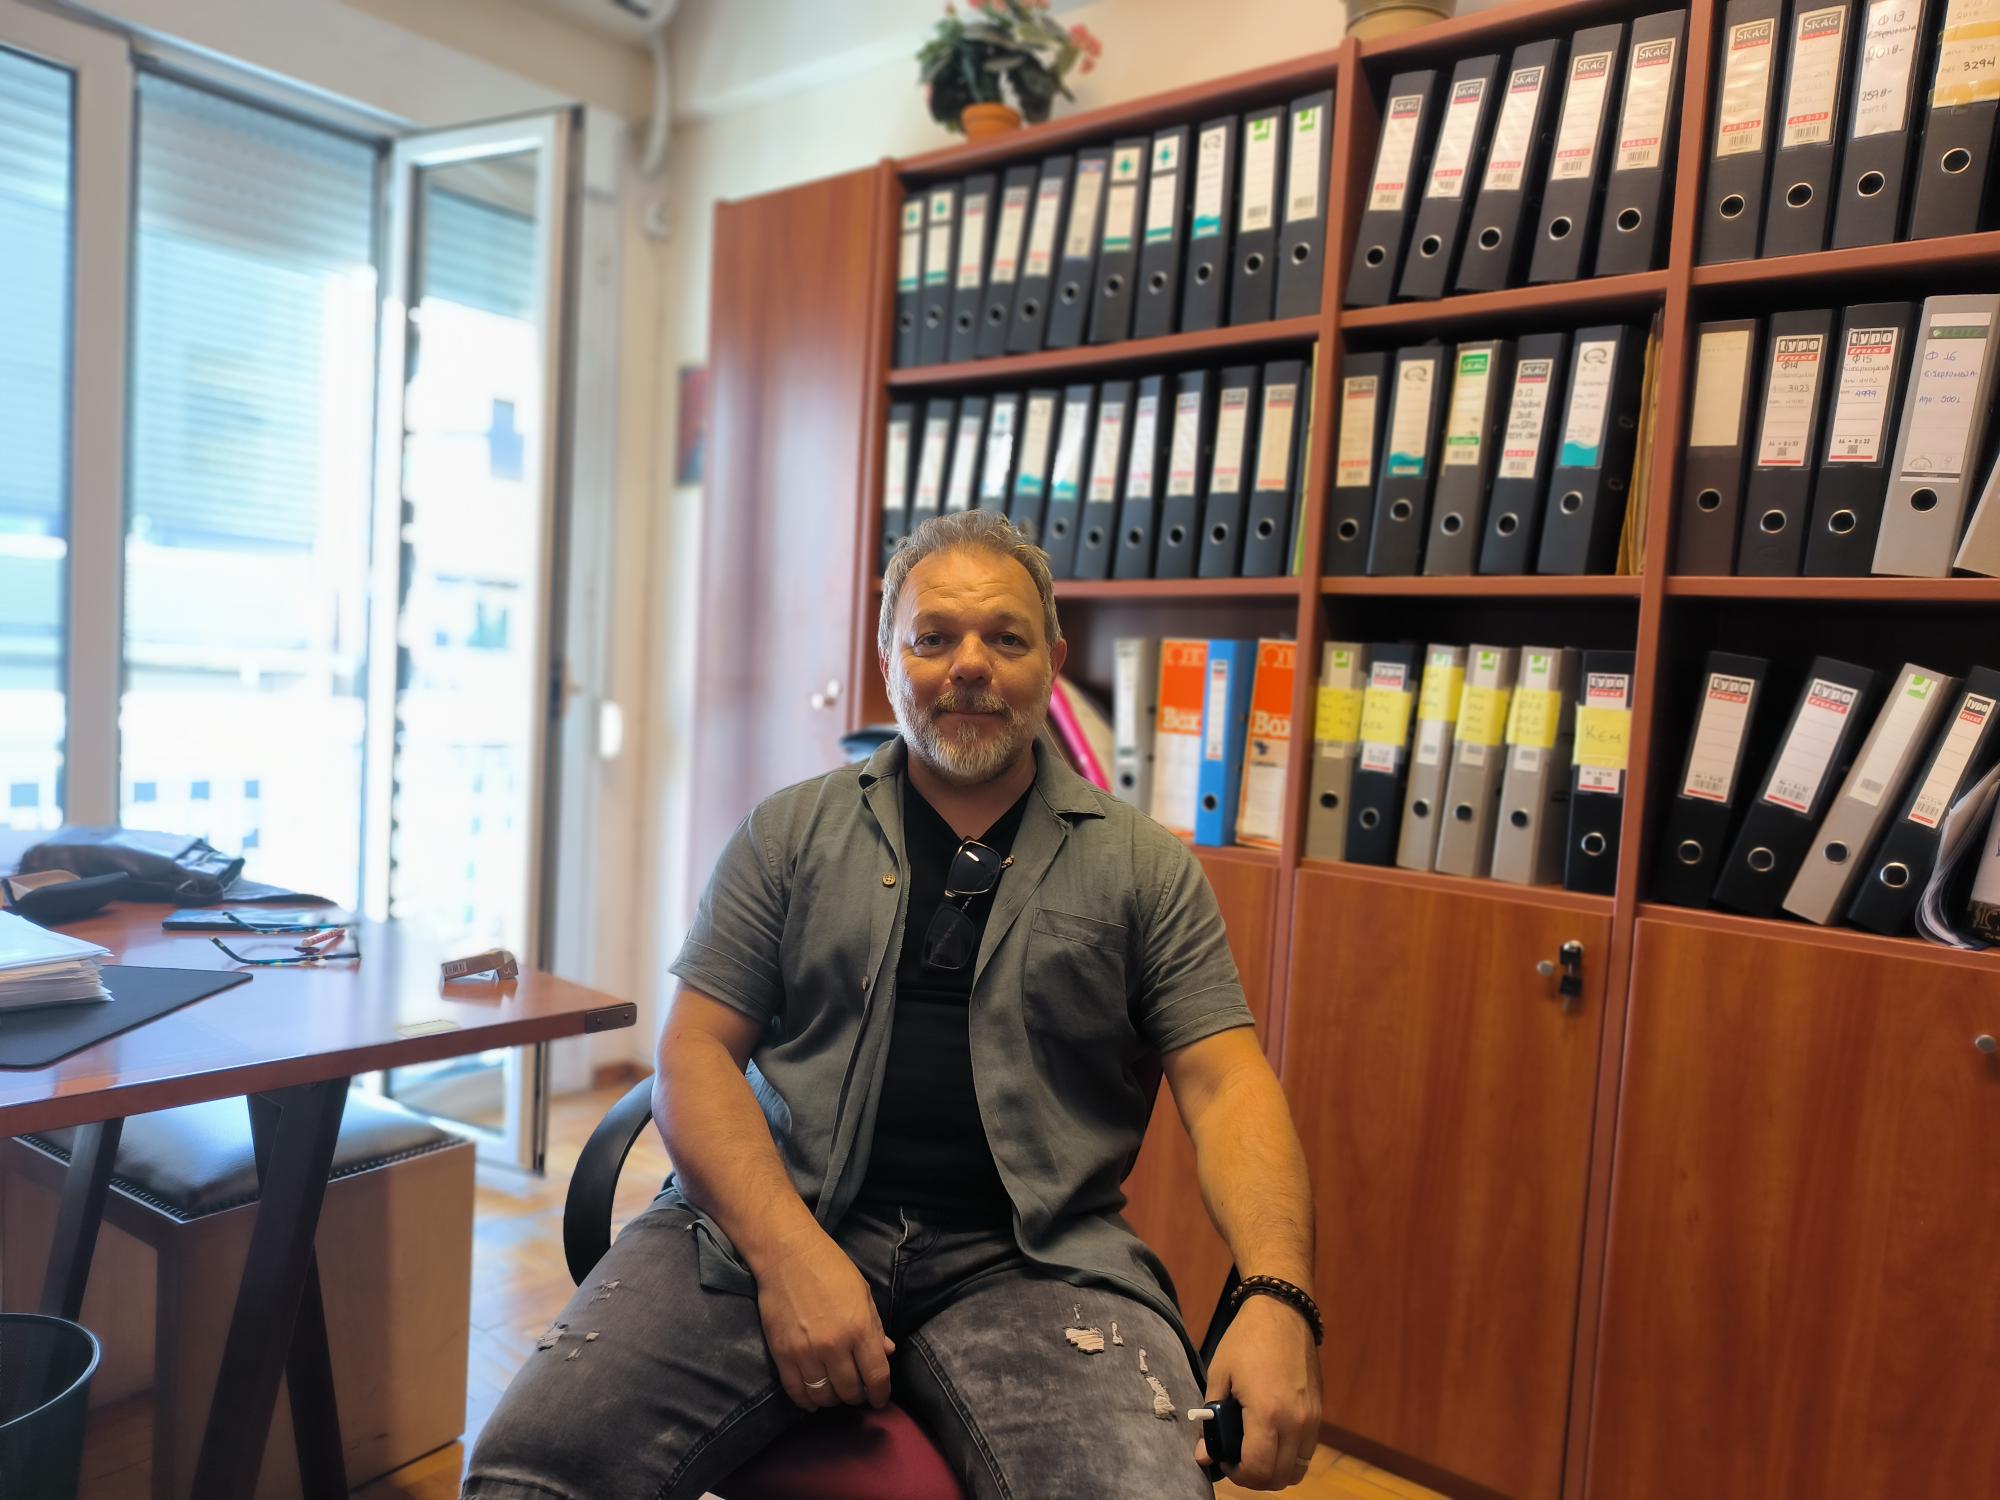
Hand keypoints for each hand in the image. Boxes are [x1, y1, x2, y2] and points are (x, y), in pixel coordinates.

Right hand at [753, 1224, 894, 1409]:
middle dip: (857, 1396)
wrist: (787, 1255)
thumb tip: (888, 1353)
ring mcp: (806, 1352)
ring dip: (833, 1399)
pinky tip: (813, 1399)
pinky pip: (796, 1392)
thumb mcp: (863, 1294)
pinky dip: (807, 1401)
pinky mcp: (782, 1354)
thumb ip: (875, 1327)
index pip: (876, 1376)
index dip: (881, 1393)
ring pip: (824, 1396)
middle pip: (850, 1391)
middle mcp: (834, 1345)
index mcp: (859, 1328)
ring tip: (836, 1392)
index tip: (880, 1398)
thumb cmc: (831, 1269)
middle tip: (857, 1391)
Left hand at [1193, 1295, 1321, 1489]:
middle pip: (1280, 1477)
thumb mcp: (1220, 1375)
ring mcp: (1311, 1419)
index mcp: (1267, 1415)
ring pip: (1298, 1468)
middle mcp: (1295, 1423)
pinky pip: (1307, 1450)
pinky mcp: (1319, 1412)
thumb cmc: (1245, 1340)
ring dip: (1276, 1470)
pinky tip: (1272, 1437)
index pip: (1258, 1470)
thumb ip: (1211, 1419)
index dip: (1237, 1475)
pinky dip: (1290, 1455)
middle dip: (1256, 1478)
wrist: (1283, 1312)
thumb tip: (1203, 1455)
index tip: (1224, 1460)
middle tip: (1237, 1460)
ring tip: (1255, 1451)